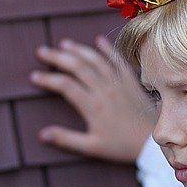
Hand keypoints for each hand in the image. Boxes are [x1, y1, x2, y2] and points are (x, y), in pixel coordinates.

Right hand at [30, 36, 154, 162]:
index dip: (48, 79)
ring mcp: (118, 83)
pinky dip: (108, 49)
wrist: (152, 141)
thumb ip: (67, 139)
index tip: (34, 76)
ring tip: (64, 44)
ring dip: (79, 49)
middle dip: (58, 57)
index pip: (65, 86)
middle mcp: (104, 90)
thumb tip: (42, 134)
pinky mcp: (130, 81)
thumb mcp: (92, 147)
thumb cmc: (121, 146)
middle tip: (42, 51)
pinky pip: (118, 61)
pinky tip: (98, 40)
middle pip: (78, 67)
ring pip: (96, 60)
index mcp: (93, 106)